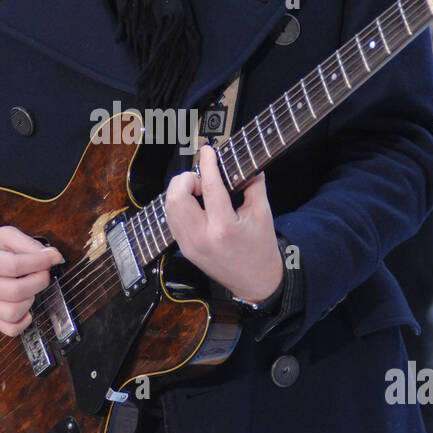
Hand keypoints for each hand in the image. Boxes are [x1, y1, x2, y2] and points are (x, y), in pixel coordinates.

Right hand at [0, 227, 62, 335]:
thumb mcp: (3, 235)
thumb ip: (28, 243)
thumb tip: (53, 257)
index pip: (13, 265)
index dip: (38, 262)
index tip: (51, 258)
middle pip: (16, 291)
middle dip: (39, 281)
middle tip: (43, 272)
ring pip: (14, 312)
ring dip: (31, 299)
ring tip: (29, 287)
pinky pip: (10, 329)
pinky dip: (24, 321)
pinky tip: (25, 306)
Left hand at [164, 143, 282, 302]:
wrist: (256, 282)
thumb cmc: (261, 248)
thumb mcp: (263, 214)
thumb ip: (254, 186)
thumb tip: (248, 163)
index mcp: (224, 228)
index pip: (210, 187)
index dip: (207, 164)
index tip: (208, 150)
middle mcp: (201, 237)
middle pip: (177, 197)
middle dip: (186, 179)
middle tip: (202, 181)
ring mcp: (189, 245)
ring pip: (169, 207)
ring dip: (180, 191)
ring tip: (199, 192)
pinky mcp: (184, 249)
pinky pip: (172, 219)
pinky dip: (179, 205)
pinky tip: (195, 204)